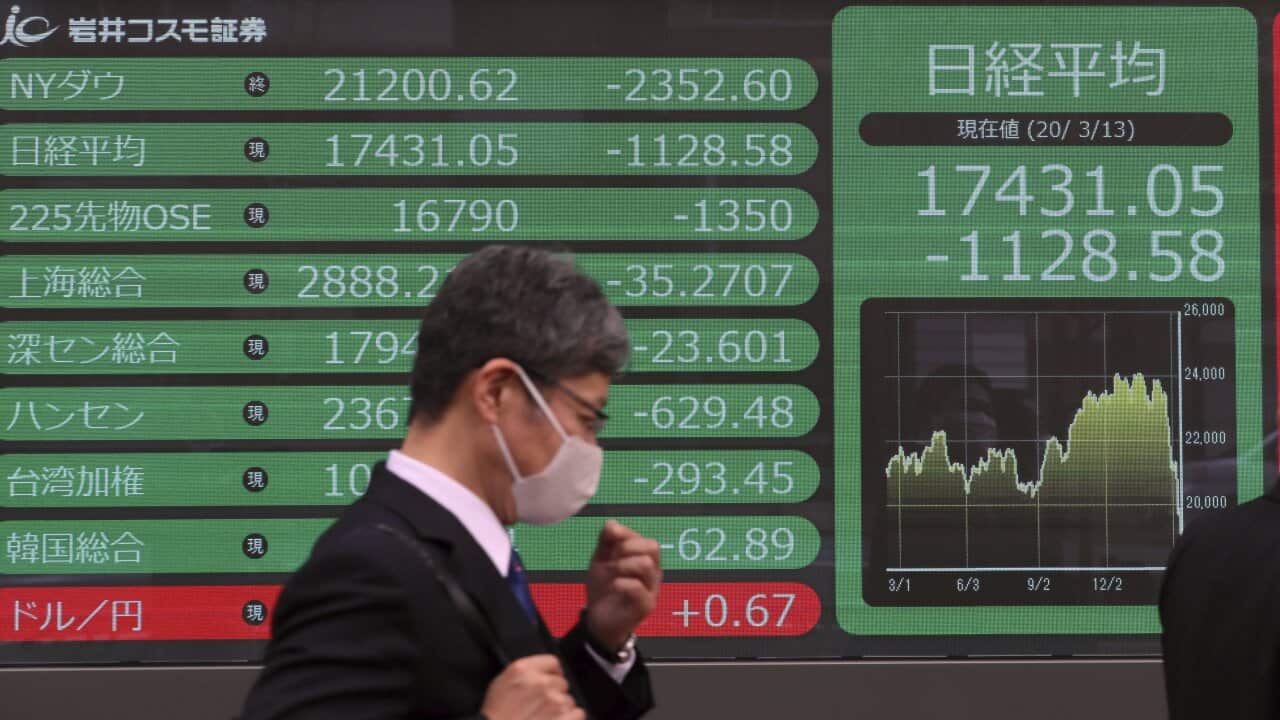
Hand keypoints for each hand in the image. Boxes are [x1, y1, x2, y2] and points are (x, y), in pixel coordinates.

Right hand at [481, 654, 582, 719]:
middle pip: (562, 682)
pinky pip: (578, 713)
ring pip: (569, 699)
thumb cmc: (496, 713)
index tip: (550, 680)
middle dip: (555, 692)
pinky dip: (571, 718)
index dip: (552, 672)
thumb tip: (541, 671)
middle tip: (541, 705)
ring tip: (545, 717)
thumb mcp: (502, 682)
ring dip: (560, 708)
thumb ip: (525, 672)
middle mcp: (541, 683)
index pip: (553, 662)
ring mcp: (553, 702)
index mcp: (524, 670)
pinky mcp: (562, 719)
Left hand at [585, 520, 661, 649]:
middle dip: (628, 547)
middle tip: (613, 559)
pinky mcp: (645, 606)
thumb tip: (612, 524)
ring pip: (646, 564)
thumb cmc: (603, 588)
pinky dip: (621, 582)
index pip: (646, 539)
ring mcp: (651, 589)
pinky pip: (638, 587)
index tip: (610, 540)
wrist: (597, 620)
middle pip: (653, 547)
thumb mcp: (601, 560)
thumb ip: (606, 541)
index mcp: (645, 559)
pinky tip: (613, 587)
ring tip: (612, 574)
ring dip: (623, 565)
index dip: (627, 535)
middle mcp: (653, 573)